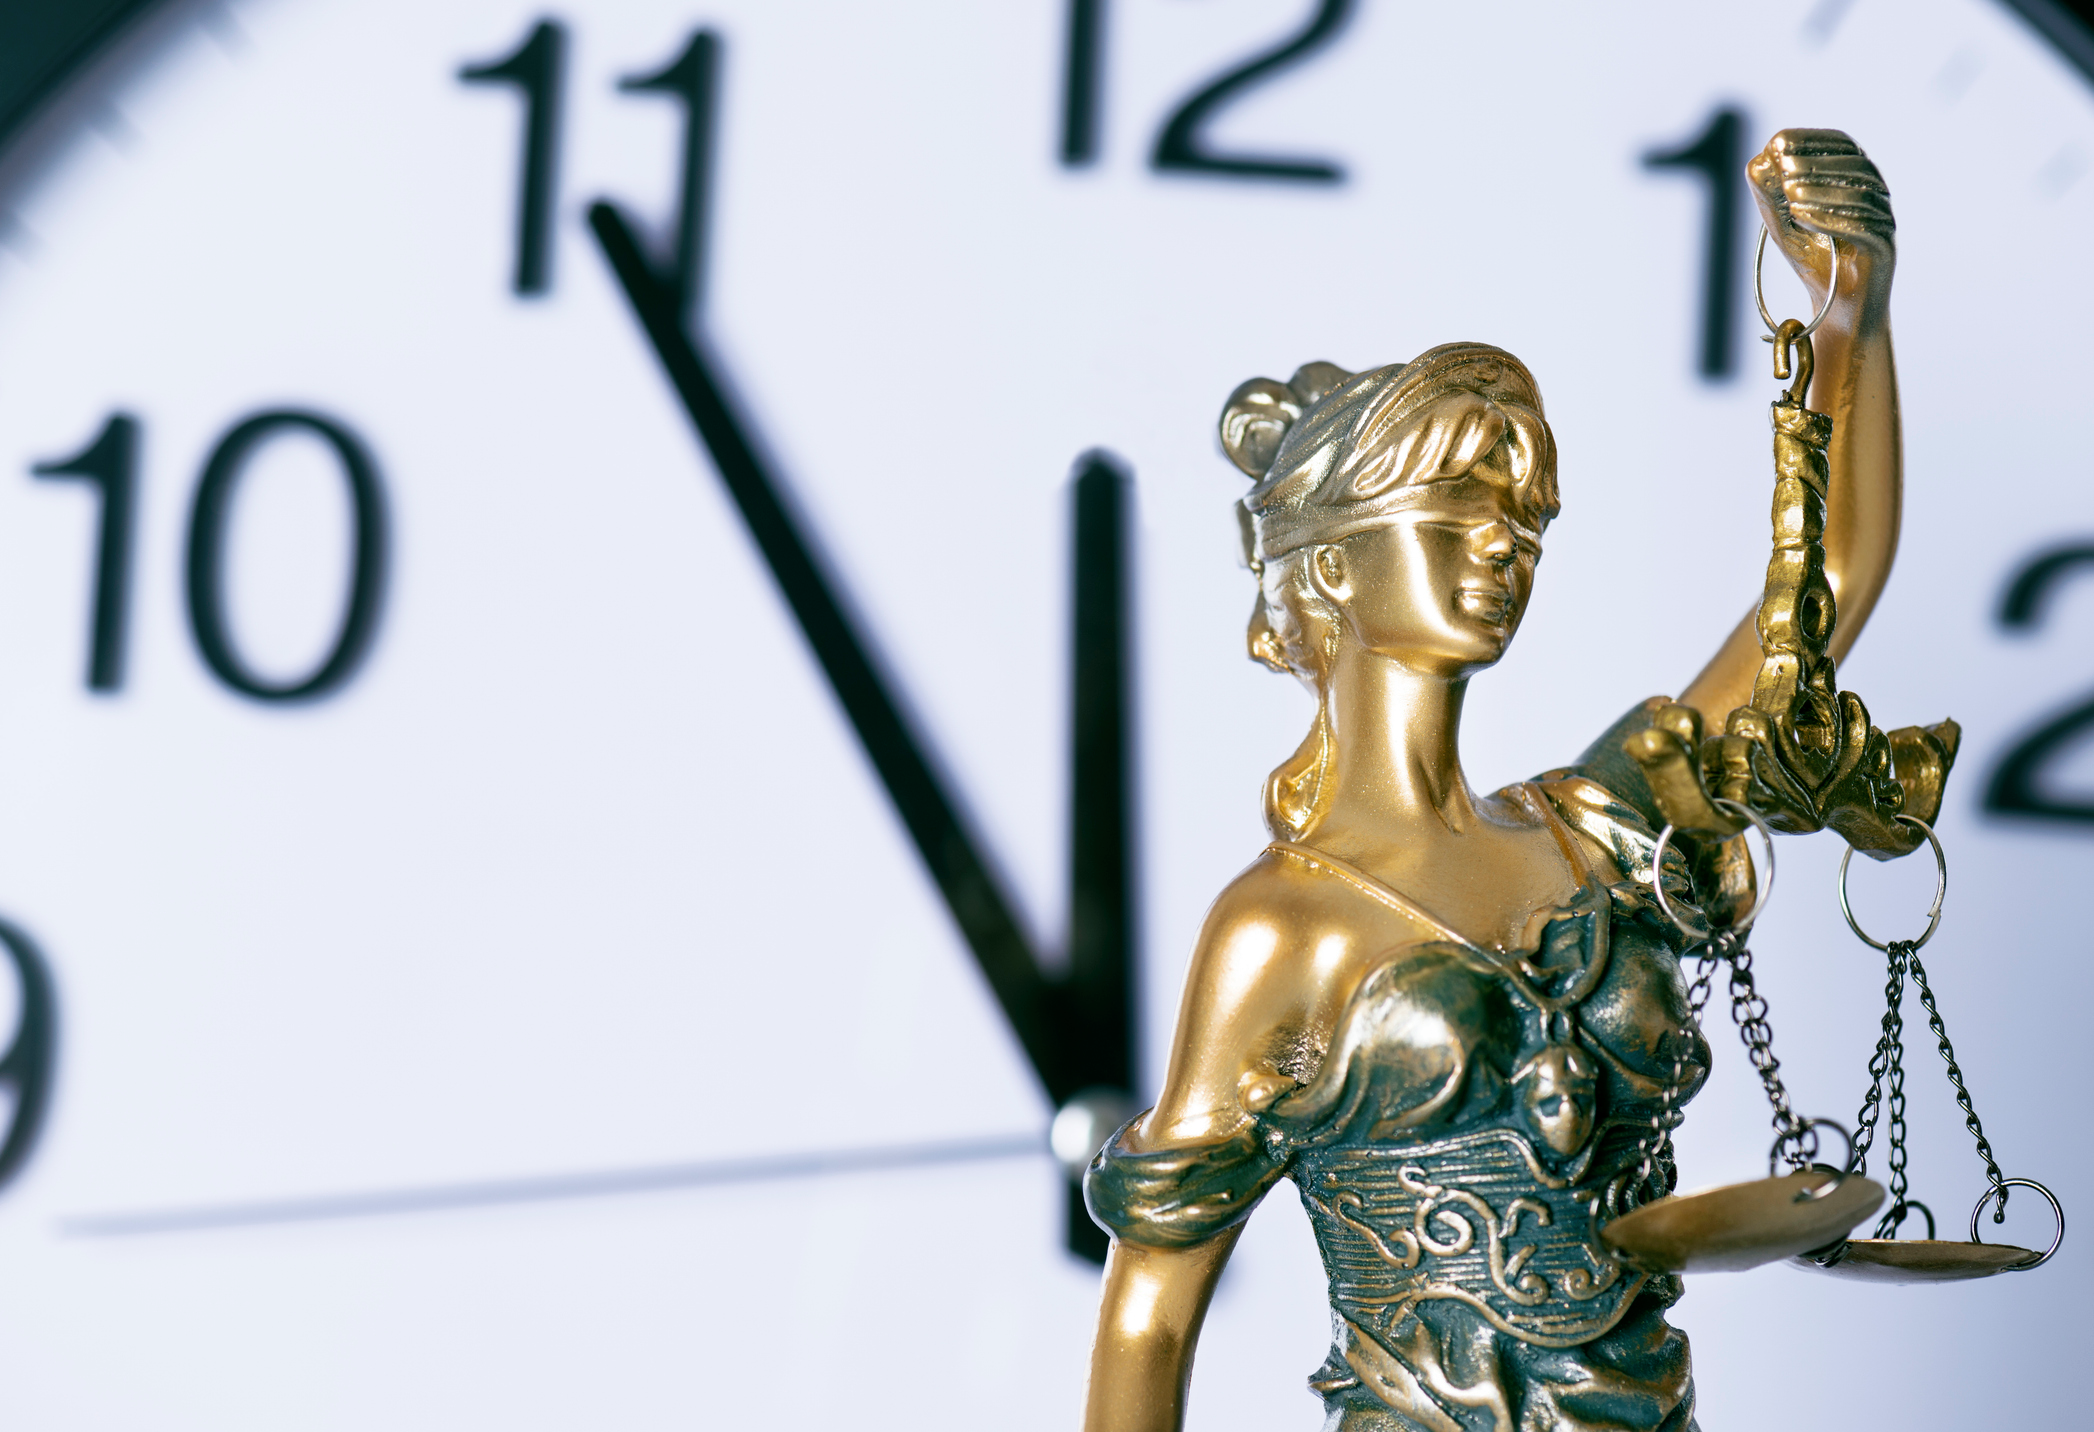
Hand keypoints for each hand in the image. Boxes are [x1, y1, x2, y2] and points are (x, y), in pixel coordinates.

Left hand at [1747, 129, 1893, 319]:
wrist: (1837, 311)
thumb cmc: (1814, 261)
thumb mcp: (1785, 227)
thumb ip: (1771, 198)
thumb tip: (1756, 162)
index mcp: (1857, 180)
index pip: (1843, 146)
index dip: (1812, 139)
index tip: (1778, 141)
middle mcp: (1877, 195)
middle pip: (1854, 167)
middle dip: (1816, 163)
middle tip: (1783, 166)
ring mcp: (1884, 220)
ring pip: (1860, 196)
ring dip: (1820, 190)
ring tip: (1788, 192)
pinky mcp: (1885, 248)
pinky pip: (1863, 228)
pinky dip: (1829, 219)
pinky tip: (1800, 216)